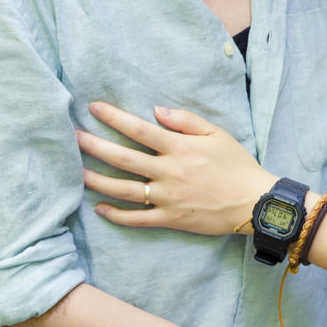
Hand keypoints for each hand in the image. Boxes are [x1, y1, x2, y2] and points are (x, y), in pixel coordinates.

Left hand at [77, 102, 276, 236]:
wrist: (254, 202)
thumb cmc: (236, 164)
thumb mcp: (216, 133)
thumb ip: (185, 120)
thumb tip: (155, 110)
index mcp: (179, 147)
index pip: (139, 129)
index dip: (114, 117)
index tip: (94, 108)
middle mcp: (169, 171)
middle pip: (123, 158)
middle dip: (94, 146)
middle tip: (72, 137)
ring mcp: (167, 197)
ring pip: (123, 189)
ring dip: (97, 180)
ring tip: (77, 172)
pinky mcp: (170, 218)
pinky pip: (137, 219)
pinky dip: (116, 215)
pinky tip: (100, 208)